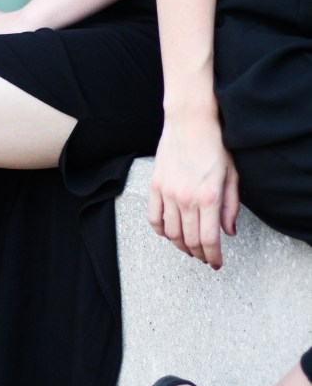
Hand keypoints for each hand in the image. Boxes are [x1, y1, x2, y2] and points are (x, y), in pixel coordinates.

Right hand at [147, 110, 238, 269]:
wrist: (190, 122)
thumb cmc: (214, 145)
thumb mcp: (231, 176)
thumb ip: (230, 206)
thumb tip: (229, 231)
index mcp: (209, 197)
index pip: (209, 239)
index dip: (213, 257)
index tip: (216, 263)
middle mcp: (187, 199)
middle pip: (190, 240)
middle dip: (199, 255)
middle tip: (204, 258)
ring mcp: (168, 193)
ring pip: (171, 233)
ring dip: (180, 246)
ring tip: (189, 248)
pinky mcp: (155, 186)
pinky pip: (153, 218)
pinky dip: (160, 231)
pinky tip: (168, 233)